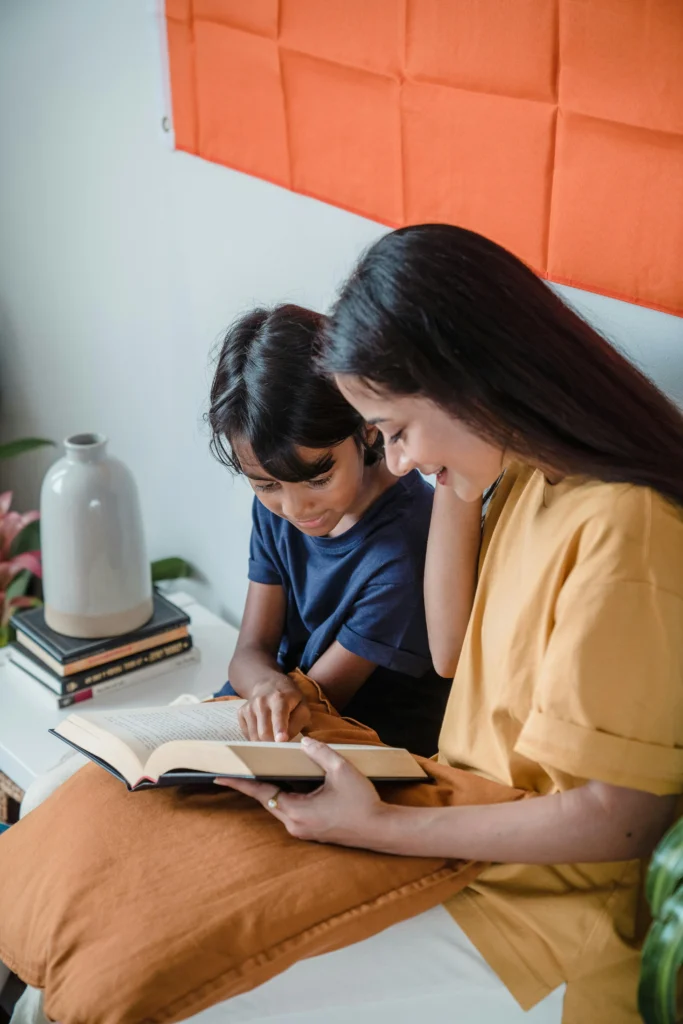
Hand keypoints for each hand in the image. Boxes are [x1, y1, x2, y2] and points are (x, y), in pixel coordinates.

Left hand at [215, 737, 390, 847]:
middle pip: (268, 800)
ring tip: (260, 772)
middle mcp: (295, 824)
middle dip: (254, 784)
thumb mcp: (342, 770)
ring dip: (271, 789)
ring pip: (280, 805)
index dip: (240, 784)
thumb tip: (303, 742)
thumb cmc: (362, 802)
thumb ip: (320, 753)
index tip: (220, 777)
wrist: (381, 830)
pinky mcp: (312, 831)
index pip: (261, 793)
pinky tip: (289, 783)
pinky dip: (286, 795)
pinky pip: (291, 810)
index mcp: (297, 811)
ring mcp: (303, 830)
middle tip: (237, 769)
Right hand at [238, 679, 310, 741]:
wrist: (269, 684)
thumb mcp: (302, 707)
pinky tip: (262, 729)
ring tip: (272, 734)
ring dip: (264, 741)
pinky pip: (247, 734)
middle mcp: (261, 702)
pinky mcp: (241, 713)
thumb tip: (285, 740)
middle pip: (264, 732)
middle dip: (273, 743)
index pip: (278, 716)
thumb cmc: (289, 699)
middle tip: (280, 742)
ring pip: (254, 736)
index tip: (281, 740)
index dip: (280, 729)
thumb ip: (298, 723)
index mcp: (279, 698)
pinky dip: (256, 737)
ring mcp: (249, 707)